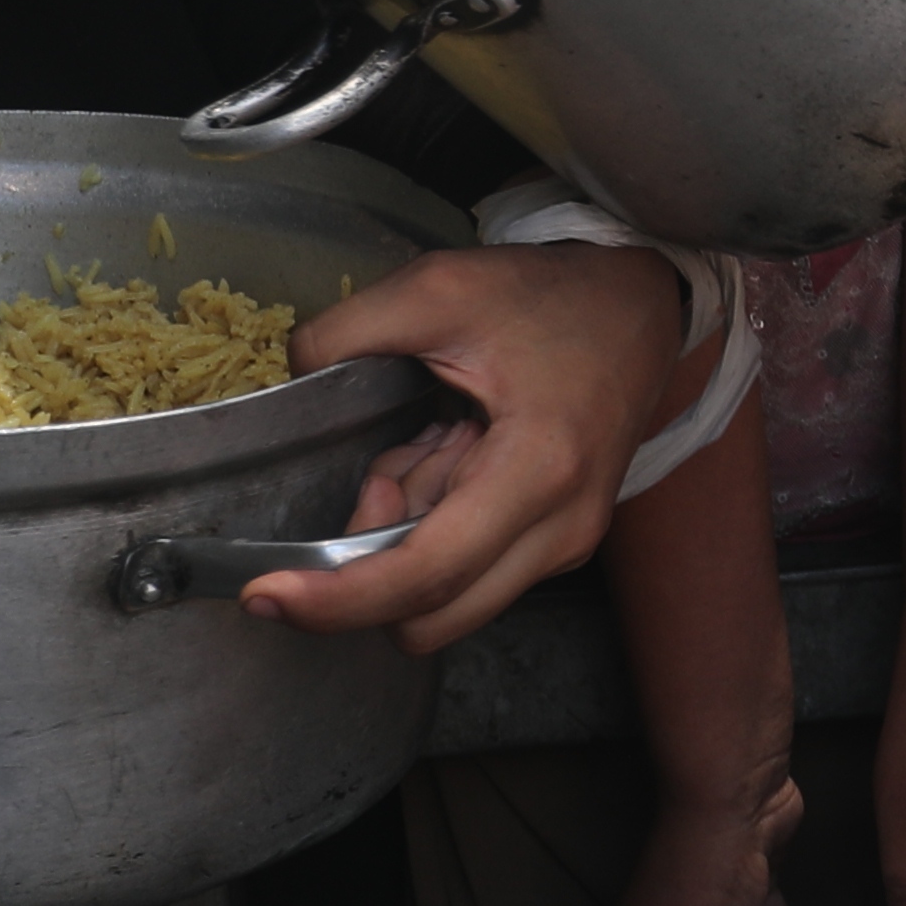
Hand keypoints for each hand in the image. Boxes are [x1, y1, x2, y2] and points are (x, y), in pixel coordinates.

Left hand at [267, 240, 703, 646]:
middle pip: (429, 616)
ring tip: (428, 452)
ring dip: (404, 547)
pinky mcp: (559, 546)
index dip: (335, 598)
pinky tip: (452, 462)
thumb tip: (289, 382)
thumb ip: (344, 333)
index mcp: (539, 468)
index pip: (425, 573)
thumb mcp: (437, 288)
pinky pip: (468, 578)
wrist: (639, 306)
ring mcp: (567, 545)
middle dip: (369, 568)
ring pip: (443, 604)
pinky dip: (433, 536)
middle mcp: (562, 529)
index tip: (266, 595)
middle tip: (385, 470)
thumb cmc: (551, 298)